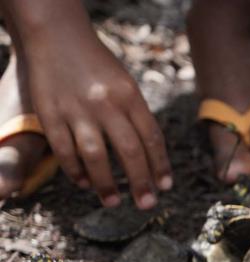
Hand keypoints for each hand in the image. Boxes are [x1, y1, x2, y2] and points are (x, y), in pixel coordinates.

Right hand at [9, 0, 170, 206]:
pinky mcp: (49, 113)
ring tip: (113, 201)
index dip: (160, 165)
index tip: (165, 186)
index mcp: (130, 95)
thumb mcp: (125, 85)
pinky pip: (64, 150)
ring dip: (105, 184)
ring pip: (95, 156)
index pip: (151, 138)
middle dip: (140, 182)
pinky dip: (74, 170)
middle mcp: (105, 104)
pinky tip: (83, 182)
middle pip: (128, 151)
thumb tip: (150, 158)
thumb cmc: (97, 65)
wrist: (56, 36)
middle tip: (147, 204)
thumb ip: (136, 116)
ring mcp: (76, 109)